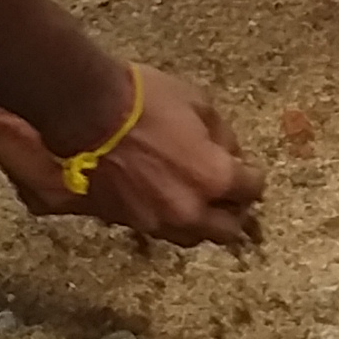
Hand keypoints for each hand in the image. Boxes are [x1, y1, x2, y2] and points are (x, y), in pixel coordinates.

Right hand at [44, 63, 263, 248]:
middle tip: (229, 193)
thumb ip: (221, 134)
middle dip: (233, 211)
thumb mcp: (197, 103)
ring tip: (197, 200)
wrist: (87, 114)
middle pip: (228, 229)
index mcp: (214, 178)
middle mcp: (190, 210)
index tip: (247, 169)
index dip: (252, 177)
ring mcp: (157, 222)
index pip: (252, 190)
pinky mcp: (129, 224)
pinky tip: (165, 198)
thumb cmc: (146, 101)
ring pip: (194, 237)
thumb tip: (229, 152)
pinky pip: (162, 230)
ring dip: (202, 221)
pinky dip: (170, 219)